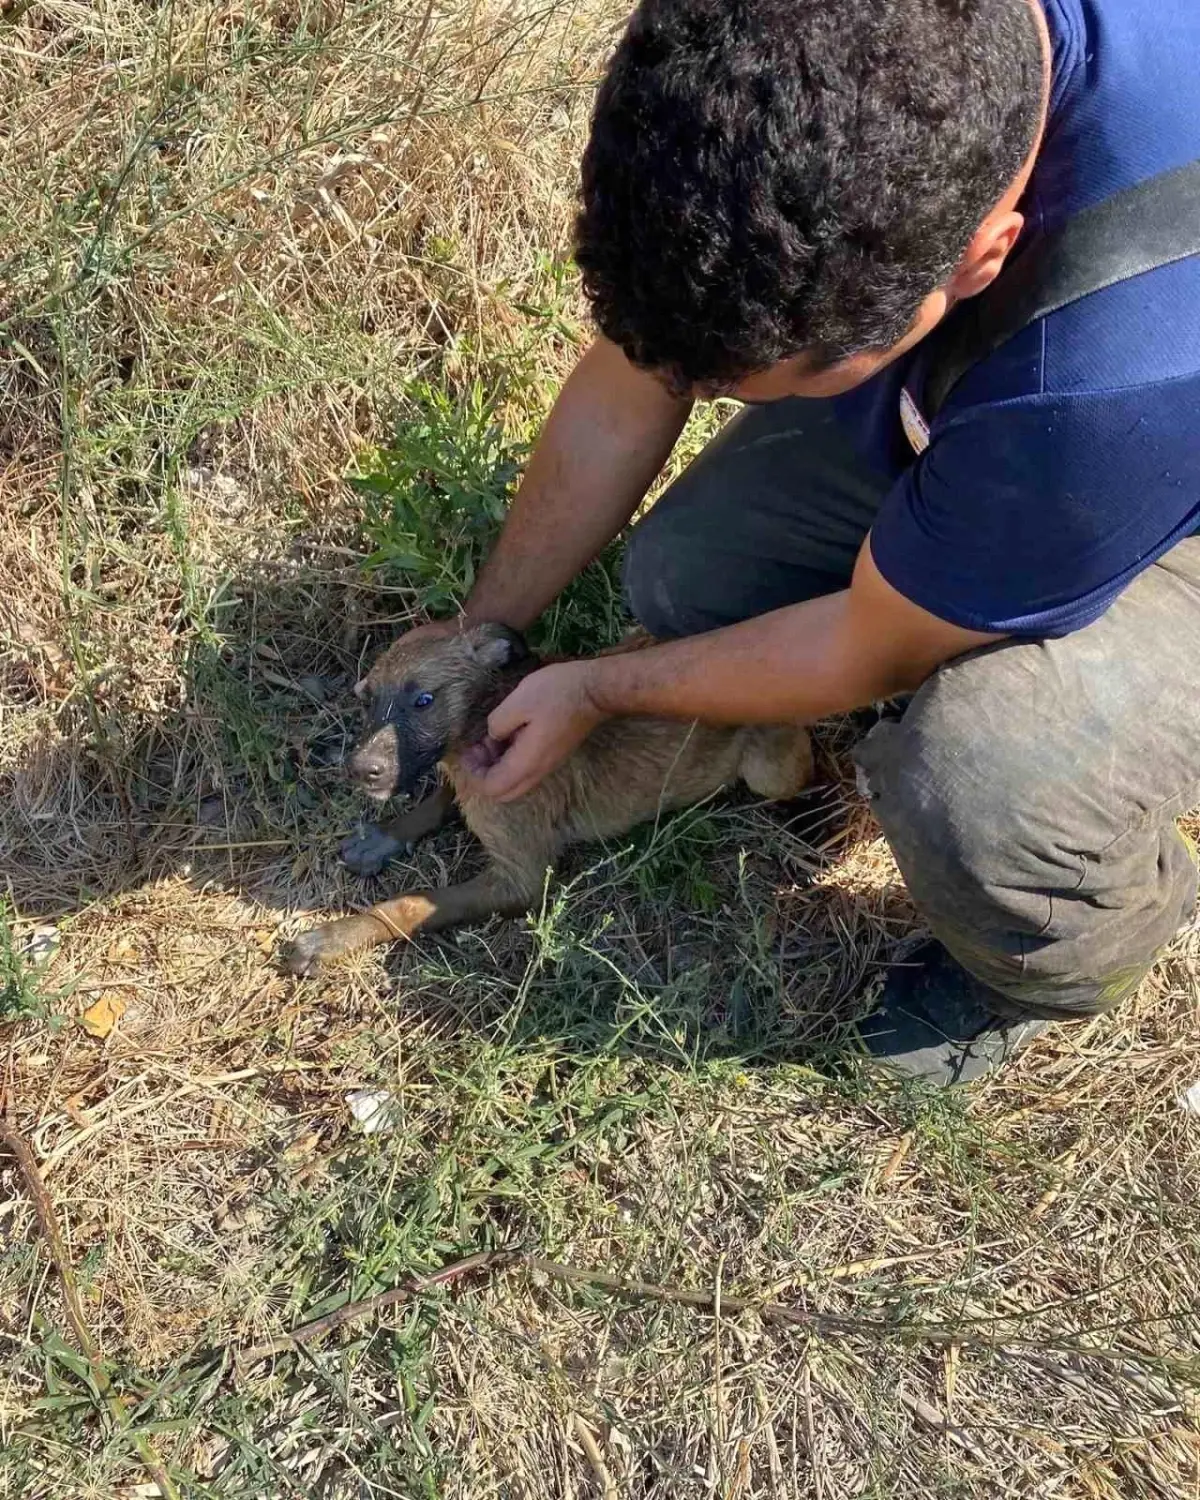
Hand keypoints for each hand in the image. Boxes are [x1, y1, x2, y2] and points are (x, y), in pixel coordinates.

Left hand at [475, 661, 604, 801]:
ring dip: (497, 767)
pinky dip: (509, 760)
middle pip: (504, 793)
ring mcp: (547, 765)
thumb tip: (494, 736)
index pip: (492, 788)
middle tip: (477, 748)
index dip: (474, 774)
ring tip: (490, 738)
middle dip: (484, 775)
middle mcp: (537, 771)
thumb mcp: (518, 701)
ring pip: (515, 783)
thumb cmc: (556, 693)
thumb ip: (497, 724)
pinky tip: (507, 735)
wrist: (595, 691)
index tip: (468, 750)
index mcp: (526, 762)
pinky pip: (525, 770)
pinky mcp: (553, 755)